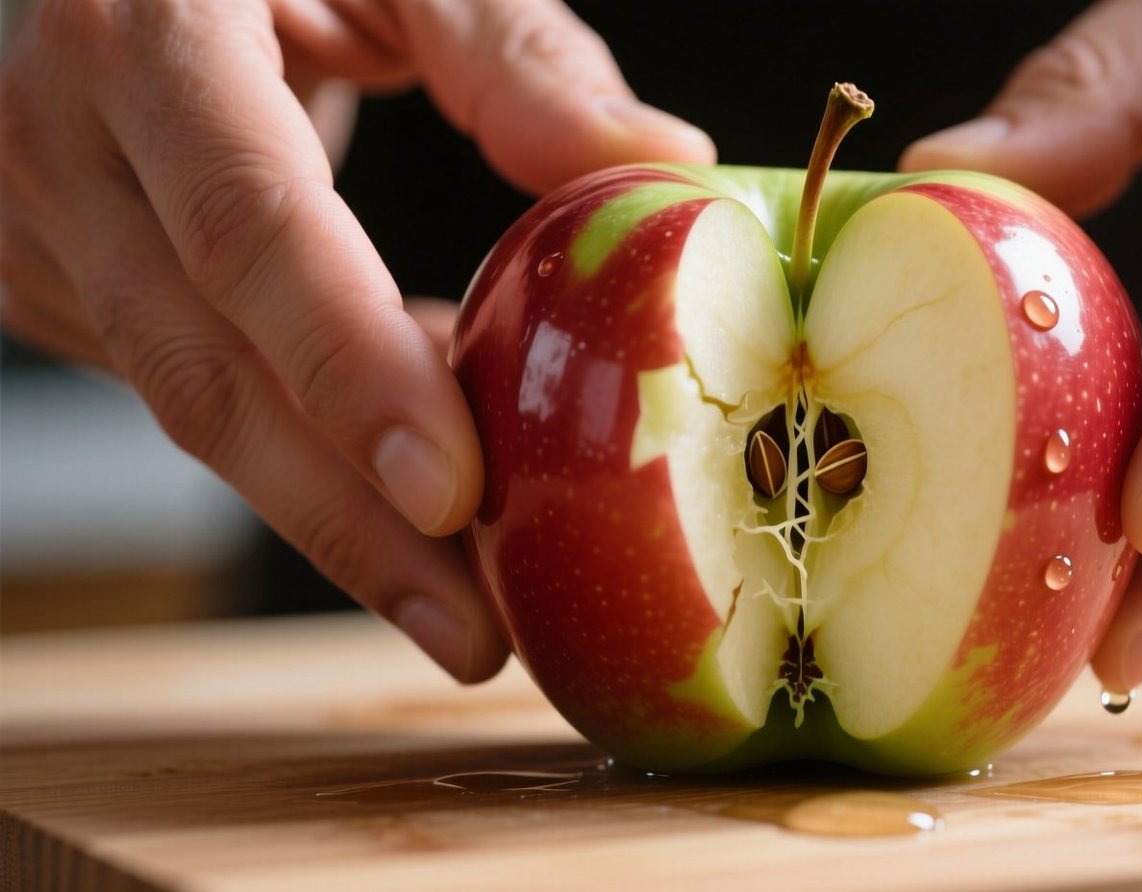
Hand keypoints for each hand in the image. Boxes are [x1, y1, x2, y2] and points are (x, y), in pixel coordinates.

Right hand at [0, 0, 714, 680]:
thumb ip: (511, 53)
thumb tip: (661, 166)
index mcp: (146, 40)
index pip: (250, 235)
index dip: (351, 373)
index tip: (452, 496)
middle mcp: (63, 146)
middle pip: (208, 376)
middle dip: (346, 524)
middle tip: (476, 632)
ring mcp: (42, 226)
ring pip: (192, 412)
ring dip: (332, 518)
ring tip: (465, 607)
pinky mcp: (58, 281)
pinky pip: (193, 392)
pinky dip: (306, 452)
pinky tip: (410, 491)